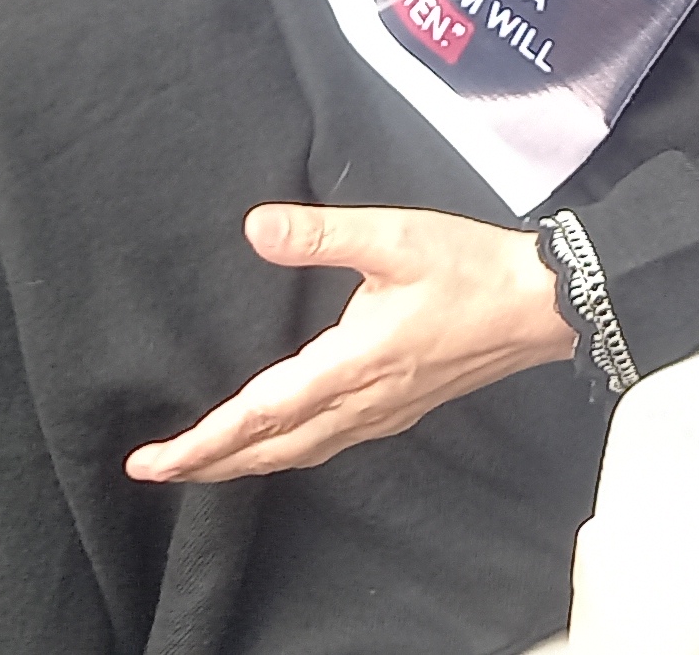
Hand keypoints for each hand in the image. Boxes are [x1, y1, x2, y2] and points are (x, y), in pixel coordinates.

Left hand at [126, 206, 576, 482]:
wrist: (543, 306)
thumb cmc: (473, 270)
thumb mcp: (395, 237)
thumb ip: (321, 234)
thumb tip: (256, 228)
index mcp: (353, 363)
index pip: (260, 415)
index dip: (203, 441)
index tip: (154, 460)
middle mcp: (363, 401)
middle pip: (271, 449)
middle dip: (209, 464)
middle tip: (155, 471)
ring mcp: (384, 411)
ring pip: (299, 452)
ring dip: (245, 461)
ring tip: (202, 463)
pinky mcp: (401, 407)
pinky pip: (328, 443)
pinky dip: (286, 451)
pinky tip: (278, 441)